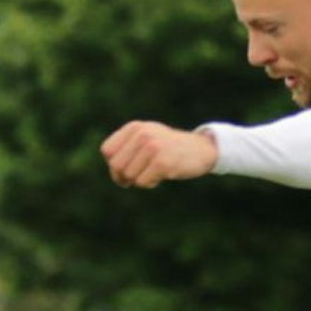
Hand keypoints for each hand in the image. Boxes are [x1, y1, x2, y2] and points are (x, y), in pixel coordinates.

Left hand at [102, 122, 218, 186]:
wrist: (202, 149)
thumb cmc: (171, 148)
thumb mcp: (147, 138)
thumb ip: (127, 148)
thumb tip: (114, 173)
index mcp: (135, 127)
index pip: (108, 151)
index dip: (114, 164)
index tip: (128, 168)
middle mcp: (142, 134)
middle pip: (116, 165)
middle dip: (124, 177)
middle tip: (136, 178)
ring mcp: (153, 147)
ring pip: (128, 175)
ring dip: (139, 180)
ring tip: (154, 173)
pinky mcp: (162, 162)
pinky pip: (143, 182)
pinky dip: (150, 183)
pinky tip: (163, 176)